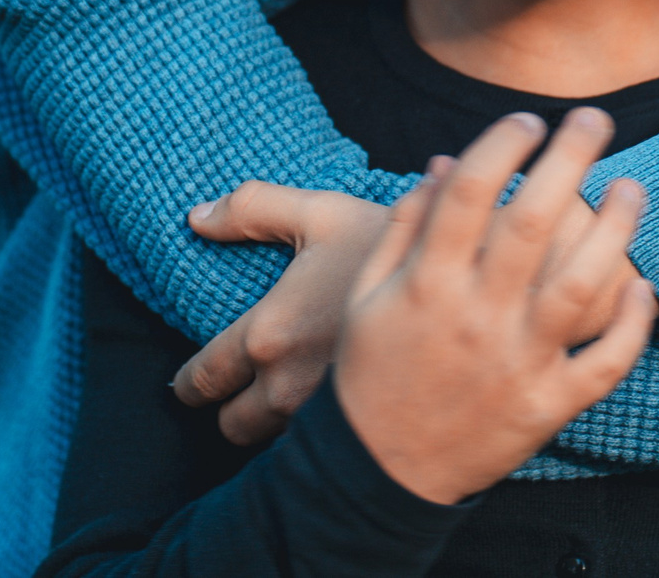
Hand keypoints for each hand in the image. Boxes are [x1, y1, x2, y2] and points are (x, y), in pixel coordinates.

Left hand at [174, 185, 394, 442]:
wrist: (470, 284)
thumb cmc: (391, 246)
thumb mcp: (321, 213)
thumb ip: (251, 209)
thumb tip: (196, 218)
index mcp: (269, 336)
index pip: (204, 381)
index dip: (189, 384)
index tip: (188, 383)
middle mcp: (290, 388)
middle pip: (233, 428)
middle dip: (230, 411)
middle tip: (238, 391)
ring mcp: (328, 417)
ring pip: (275, 444)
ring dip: (272, 424)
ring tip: (285, 397)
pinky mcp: (364, 431)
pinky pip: (320, 449)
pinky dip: (315, 435)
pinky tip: (328, 407)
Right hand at [333, 108, 656, 504]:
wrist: (378, 473)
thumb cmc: (370, 375)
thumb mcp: (367, 297)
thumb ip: (403, 230)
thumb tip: (444, 166)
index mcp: (426, 285)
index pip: (469, 194)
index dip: (501, 146)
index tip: (527, 119)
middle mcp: (474, 317)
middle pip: (530, 223)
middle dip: (569, 160)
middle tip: (596, 118)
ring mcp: (515, 363)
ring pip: (579, 285)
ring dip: (614, 230)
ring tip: (632, 188)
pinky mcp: (545, 407)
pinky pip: (603, 364)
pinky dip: (631, 325)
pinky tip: (644, 286)